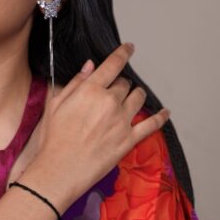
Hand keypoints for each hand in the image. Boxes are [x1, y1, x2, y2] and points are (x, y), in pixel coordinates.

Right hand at [26, 42, 170, 212]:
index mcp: (90, 90)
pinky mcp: (128, 140)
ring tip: (134, 98)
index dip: (123, 53)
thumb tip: (90, 67)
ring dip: (137, 95)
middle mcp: (109, 102)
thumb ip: (75, 83)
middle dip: (121, 84)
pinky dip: (160, 117)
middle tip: (115, 91)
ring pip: (138, 98)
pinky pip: (151, 125)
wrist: (60, 170)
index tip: (129, 48)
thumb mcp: (56, 105)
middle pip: (124, 84)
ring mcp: (121, 121)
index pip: (113, 64)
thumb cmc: (54, 141)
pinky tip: (165, 113)